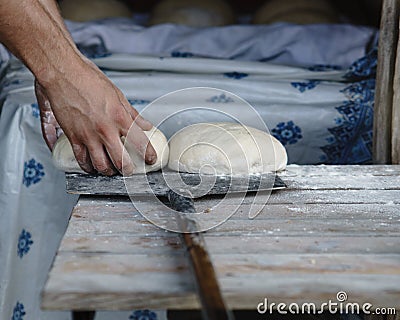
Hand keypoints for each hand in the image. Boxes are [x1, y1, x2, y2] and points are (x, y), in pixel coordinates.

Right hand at [35, 58, 156, 175]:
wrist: (63, 73)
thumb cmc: (89, 79)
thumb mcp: (118, 95)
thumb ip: (132, 114)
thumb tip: (145, 125)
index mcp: (120, 118)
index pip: (140, 143)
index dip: (148, 155)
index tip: (151, 159)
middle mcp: (105, 130)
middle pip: (121, 161)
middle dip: (128, 170)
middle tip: (130, 170)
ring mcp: (88, 136)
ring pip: (101, 165)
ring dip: (108, 171)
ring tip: (111, 170)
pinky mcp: (73, 137)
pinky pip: (81, 159)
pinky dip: (88, 167)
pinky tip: (92, 166)